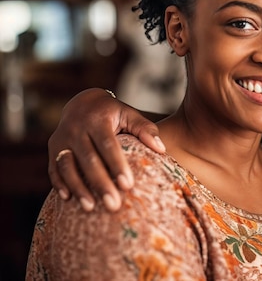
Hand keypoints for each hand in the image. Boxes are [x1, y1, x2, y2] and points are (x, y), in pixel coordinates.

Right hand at [48, 88, 164, 211]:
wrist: (82, 102)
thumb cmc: (112, 113)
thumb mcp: (129, 114)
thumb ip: (145, 129)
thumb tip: (161, 149)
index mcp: (98, 120)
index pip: (108, 145)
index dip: (117, 165)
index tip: (128, 185)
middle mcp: (77, 129)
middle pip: (88, 159)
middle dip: (100, 183)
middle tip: (113, 205)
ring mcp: (62, 139)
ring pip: (67, 165)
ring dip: (78, 187)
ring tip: (90, 207)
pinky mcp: (52, 148)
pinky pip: (53, 168)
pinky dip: (59, 183)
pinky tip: (68, 199)